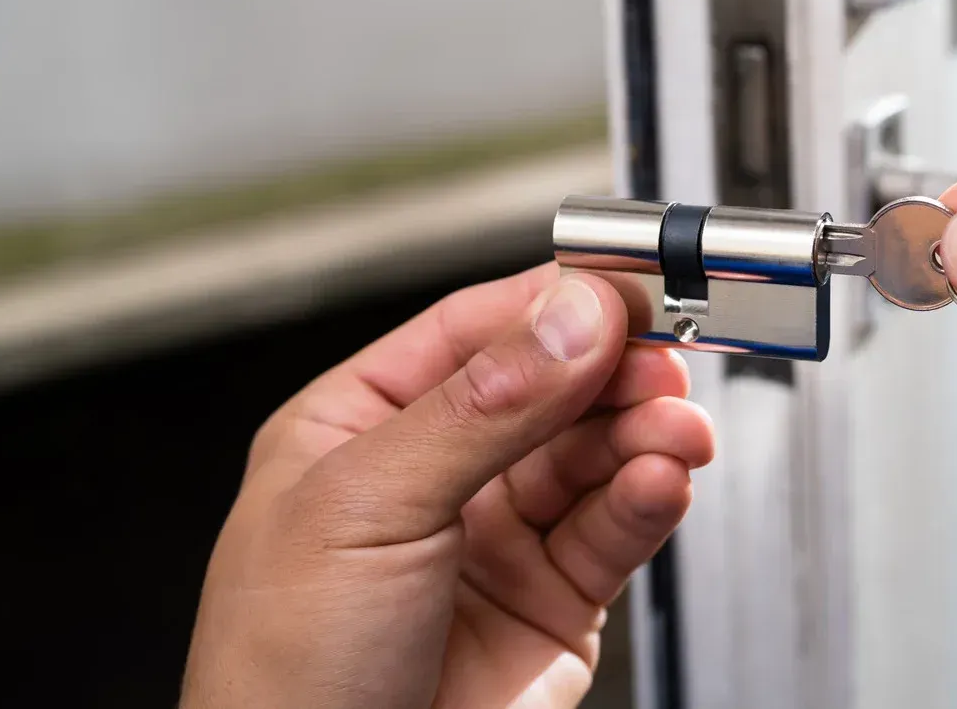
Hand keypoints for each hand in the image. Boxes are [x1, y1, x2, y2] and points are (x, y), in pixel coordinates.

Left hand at [180, 265, 714, 708]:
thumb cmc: (282, 680)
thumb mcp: (366, 509)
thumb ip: (481, 407)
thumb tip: (571, 317)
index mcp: (361, 427)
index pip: (475, 331)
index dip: (553, 304)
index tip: (623, 286)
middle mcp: (435, 474)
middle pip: (551, 386)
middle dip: (612, 369)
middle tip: (664, 357)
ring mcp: (496, 539)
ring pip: (595, 454)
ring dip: (644, 431)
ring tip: (674, 428)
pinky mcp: (552, 603)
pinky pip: (615, 529)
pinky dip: (649, 498)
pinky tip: (661, 480)